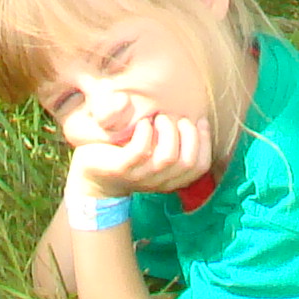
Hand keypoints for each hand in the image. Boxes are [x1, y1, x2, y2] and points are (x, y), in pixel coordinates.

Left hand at [70, 115, 214, 200]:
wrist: (93, 174)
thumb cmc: (127, 154)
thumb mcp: (154, 150)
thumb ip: (173, 141)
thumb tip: (195, 117)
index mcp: (171, 178)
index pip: (200, 165)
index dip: (205, 141)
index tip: (198, 120)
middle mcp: (159, 180)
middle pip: (188, 162)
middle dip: (189, 134)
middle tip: (174, 119)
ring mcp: (140, 176)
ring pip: (167, 157)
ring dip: (168, 132)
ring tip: (158, 118)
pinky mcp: (121, 168)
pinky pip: (140, 151)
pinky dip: (145, 132)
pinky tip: (141, 123)